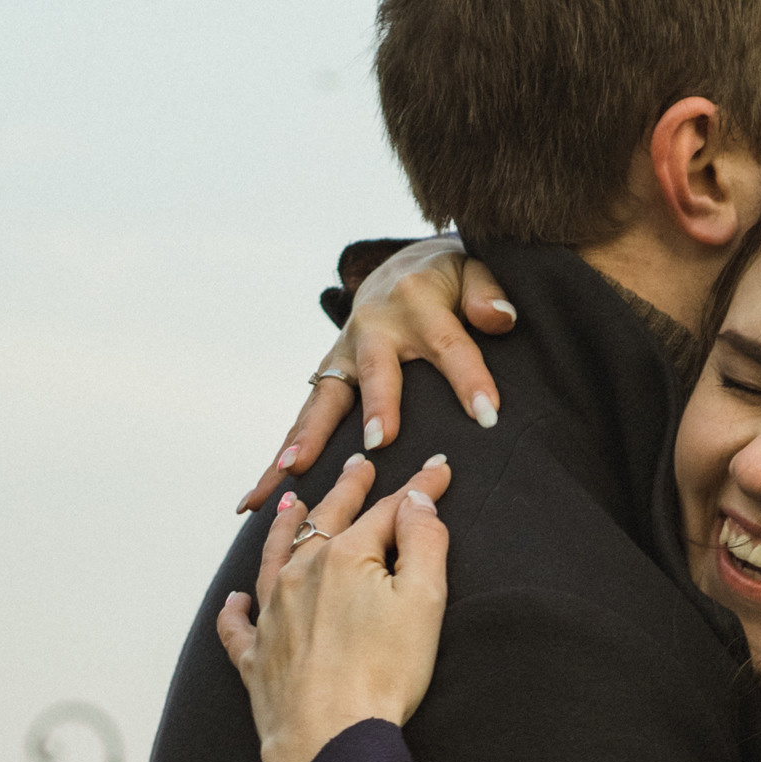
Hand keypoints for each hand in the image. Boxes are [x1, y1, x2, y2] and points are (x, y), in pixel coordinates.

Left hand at [218, 453, 455, 761]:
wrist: (329, 740)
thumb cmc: (383, 677)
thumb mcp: (424, 602)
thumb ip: (424, 543)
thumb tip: (416, 500)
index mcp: (345, 558)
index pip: (387, 510)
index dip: (417, 489)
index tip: (437, 471)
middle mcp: (300, 576)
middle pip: (326, 521)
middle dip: (347, 490)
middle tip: (358, 467)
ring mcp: (272, 617)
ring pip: (274, 556)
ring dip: (286, 527)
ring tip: (291, 505)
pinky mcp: (256, 659)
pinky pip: (238, 625)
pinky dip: (236, 609)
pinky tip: (237, 600)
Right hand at [237, 238, 516, 511]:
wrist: (402, 270)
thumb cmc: (449, 282)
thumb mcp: (474, 273)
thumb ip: (487, 294)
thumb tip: (499, 319)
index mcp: (417, 303)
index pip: (448, 343)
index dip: (469, 378)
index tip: (489, 415)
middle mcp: (373, 329)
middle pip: (376, 370)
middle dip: (378, 405)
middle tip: (380, 443)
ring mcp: (344, 355)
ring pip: (325, 399)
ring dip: (309, 436)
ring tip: (293, 471)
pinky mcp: (329, 377)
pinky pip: (305, 418)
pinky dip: (284, 452)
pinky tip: (261, 492)